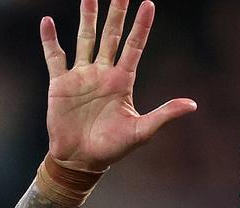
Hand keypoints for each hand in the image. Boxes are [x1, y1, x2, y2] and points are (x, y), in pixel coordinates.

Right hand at [40, 0, 196, 171]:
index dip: (141, 26)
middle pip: (111, 35)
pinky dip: (50, 40)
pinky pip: (54, 57)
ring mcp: (81, 76)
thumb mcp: (141, 132)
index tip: (149, 4)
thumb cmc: (112, 148)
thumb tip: (192, 105)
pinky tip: (47, 22)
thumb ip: (164, 115)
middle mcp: (102, 73)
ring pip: (85, 39)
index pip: (134, 46)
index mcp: (122, 81)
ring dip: (87, 18)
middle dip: (116, 13)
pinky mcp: (60, 84)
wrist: (80, 160)